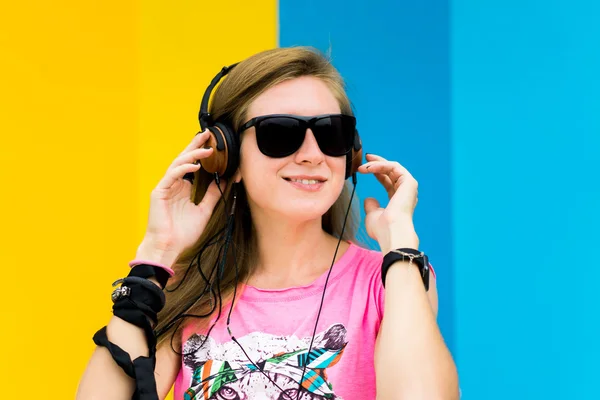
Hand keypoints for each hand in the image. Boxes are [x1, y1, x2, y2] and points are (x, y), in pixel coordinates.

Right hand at [140, 129, 226, 262]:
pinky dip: (184, 168)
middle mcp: (174, 184)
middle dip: (196, 146)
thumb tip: (226, 181)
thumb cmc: (183, 233)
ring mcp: (166, 187)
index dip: (202, 154)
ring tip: (206, 149)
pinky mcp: (159, 192)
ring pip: (178, 164)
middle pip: (184, 159)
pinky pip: (172, 175)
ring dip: (192, 154)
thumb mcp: (204, 210)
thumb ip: (213, 195)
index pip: (192, 165)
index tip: (215, 144)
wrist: (169, 247)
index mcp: (183, 187)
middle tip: (209, 134)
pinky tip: (195, 165)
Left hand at [358, 153, 418, 252]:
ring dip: (376, 164)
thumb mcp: (372, 215)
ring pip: (392, 167)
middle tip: (366, 157)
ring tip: (362, 167)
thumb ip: (372, 206)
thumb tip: (369, 198)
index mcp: (398, 200)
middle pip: (392, 171)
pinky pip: (393, 167)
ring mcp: (408, 187)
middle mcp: (405, 192)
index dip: (376, 172)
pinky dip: (380, 165)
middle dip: (378, 162)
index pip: (388, 181)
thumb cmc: (382, 229)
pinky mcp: (409, 182)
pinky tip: (369, 168)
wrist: (391, 231)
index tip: (363, 168)